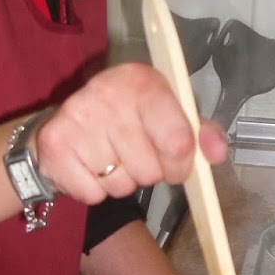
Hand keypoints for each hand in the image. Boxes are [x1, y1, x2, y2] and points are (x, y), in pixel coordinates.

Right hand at [34, 62, 226, 204]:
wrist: (63, 123)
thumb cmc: (125, 120)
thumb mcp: (168, 115)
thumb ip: (199, 133)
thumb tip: (218, 153)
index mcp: (143, 81)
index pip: (179, 140)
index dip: (181, 163)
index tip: (176, 162)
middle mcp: (108, 93)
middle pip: (150, 171)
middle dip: (147, 173)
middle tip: (133, 156)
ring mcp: (78, 117)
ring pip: (121, 185)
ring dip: (120, 182)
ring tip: (109, 158)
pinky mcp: (55, 145)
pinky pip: (92, 194)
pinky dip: (94, 190)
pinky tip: (88, 166)